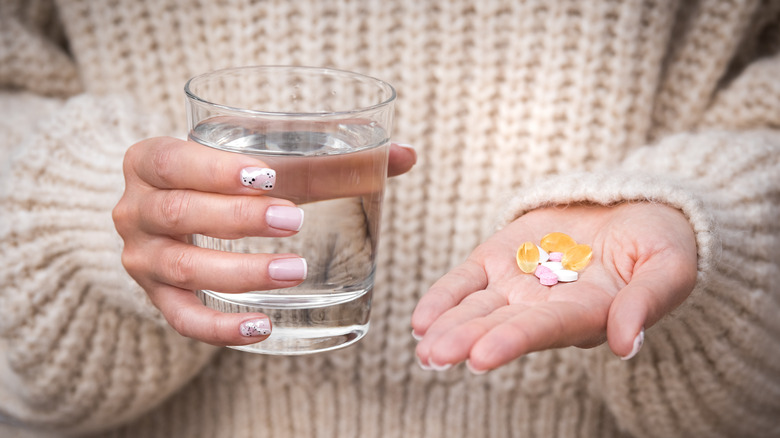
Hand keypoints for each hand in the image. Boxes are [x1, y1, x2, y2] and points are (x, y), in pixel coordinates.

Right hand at [113, 136, 414, 345]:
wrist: (166, 208)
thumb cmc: (221, 177)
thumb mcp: (256, 156)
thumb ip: (328, 156)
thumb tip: (406, 155)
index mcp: (151, 161)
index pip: (171, 160)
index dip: (214, 169)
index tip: (267, 176)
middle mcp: (133, 208)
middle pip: (178, 213)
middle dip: (237, 219)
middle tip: (296, 220)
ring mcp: (141, 257)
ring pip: (183, 268)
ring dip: (239, 272)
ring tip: (295, 271)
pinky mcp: (156, 298)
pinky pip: (182, 320)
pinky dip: (221, 327)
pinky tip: (263, 327)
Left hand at [411, 202, 696, 371]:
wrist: (634, 209)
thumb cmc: (659, 244)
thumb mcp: (668, 268)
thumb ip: (646, 302)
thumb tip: (626, 345)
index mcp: (585, 314)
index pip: (543, 330)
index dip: (512, 341)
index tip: (480, 357)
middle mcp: (544, 308)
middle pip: (499, 325)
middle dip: (466, 341)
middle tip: (434, 357)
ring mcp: (518, 284)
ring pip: (476, 308)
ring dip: (447, 326)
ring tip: (422, 342)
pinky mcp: (499, 258)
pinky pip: (465, 281)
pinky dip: (443, 298)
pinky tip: (421, 319)